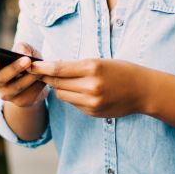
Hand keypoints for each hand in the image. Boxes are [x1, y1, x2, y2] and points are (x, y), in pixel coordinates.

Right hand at [0, 42, 47, 107]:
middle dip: (14, 69)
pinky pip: (28, 94)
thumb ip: (23, 47)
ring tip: (38, 68)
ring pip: (16, 87)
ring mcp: (7, 94)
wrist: (39, 79)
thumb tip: (23, 53)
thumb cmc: (27, 60)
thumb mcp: (26, 50)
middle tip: (27, 60)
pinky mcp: (20, 101)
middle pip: (0, 78)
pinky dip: (36, 85)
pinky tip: (42, 78)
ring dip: (29, 77)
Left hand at [27, 58, 147, 117]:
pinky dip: (71, 96)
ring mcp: (92, 102)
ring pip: (63, 95)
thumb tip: (53, 67)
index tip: (31, 65)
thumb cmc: (121, 70)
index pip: (58, 69)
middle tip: (38, 72)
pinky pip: (73, 103)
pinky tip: (77, 90)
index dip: (42, 68)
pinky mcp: (93, 112)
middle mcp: (91, 86)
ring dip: (58, 88)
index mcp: (92, 68)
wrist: (143, 90)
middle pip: (57, 83)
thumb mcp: (100, 61)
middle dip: (46, 78)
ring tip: (60, 80)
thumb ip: (77, 66)